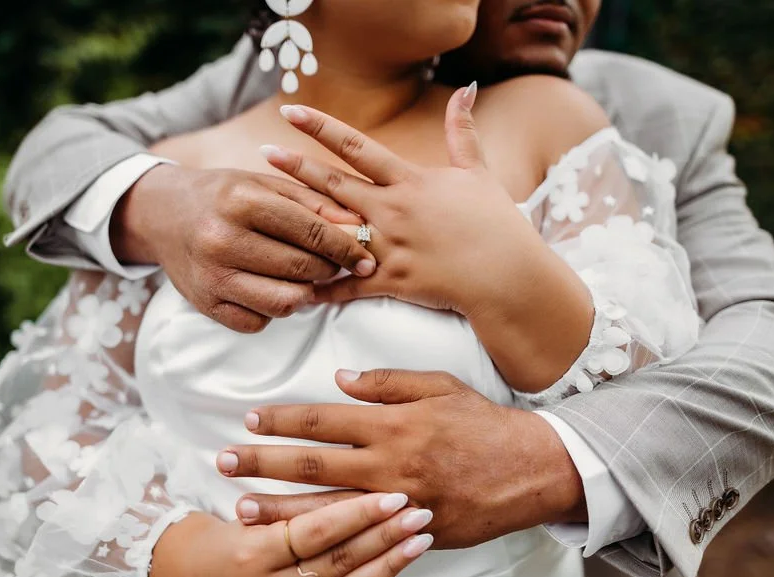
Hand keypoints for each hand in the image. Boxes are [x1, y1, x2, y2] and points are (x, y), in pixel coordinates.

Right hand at [111, 163, 374, 333]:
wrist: (163, 214)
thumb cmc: (226, 196)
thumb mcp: (266, 184)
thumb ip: (314, 202)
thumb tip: (359, 225)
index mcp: (242, 201)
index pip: (311, 231)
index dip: (346, 248)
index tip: (366, 258)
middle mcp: (222, 239)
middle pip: (301, 269)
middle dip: (329, 271)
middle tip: (337, 267)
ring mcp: (211, 276)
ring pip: (284, 302)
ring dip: (306, 294)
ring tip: (307, 279)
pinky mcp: (205, 305)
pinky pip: (258, 321)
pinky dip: (274, 310)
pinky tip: (272, 289)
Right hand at [149, 492, 433, 576]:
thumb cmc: (225, 540)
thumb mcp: (248, 513)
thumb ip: (293, 501)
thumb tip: (348, 470)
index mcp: (253, 554)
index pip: (317, 531)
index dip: (358, 512)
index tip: (392, 494)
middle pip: (339, 562)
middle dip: (385, 536)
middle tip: (419, 512)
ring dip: (389, 566)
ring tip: (418, 541)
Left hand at [218, 369, 586, 549]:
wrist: (531, 470)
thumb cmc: (483, 424)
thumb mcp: (439, 386)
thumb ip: (387, 382)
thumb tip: (340, 380)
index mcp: (393, 423)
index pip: (322, 420)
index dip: (281, 419)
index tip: (250, 419)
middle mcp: (389, 464)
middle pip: (311, 464)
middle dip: (261, 463)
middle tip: (223, 461)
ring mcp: (399, 502)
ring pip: (325, 509)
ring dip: (278, 508)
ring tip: (240, 506)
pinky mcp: (411, 532)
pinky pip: (359, 538)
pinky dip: (324, 539)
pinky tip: (297, 539)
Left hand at [261, 90, 594, 391]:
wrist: (510, 276)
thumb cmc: (496, 224)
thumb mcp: (479, 173)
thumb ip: (462, 132)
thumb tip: (466, 90)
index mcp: (411, 181)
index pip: (358, 147)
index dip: (322, 128)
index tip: (291, 111)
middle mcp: (395, 211)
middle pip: (335, 185)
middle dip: (297, 168)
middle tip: (264, 154)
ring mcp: (391, 247)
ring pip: (334, 234)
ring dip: (298, 225)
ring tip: (265, 217)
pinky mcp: (393, 282)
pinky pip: (349, 286)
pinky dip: (323, 288)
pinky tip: (295, 288)